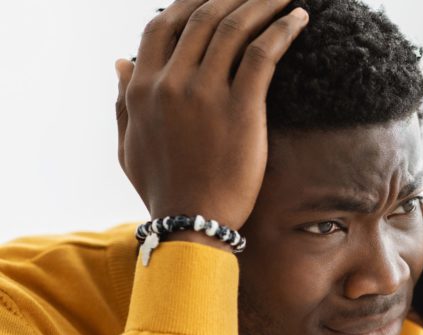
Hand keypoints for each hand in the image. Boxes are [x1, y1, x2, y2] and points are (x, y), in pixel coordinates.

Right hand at [114, 0, 309, 229]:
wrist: (192, 222)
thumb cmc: (163, 189)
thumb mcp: (129, 144)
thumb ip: (123, 100)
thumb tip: (120, 60)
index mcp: (143, 88)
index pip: (163, 25)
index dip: (189, 2)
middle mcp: (170, 83)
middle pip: (202, 17)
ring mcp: (205, 94)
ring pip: (234, 28)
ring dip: (262, 4)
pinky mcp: (241, 109)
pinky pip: (263, 55)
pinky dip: (283, 29)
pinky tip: (299, 18)